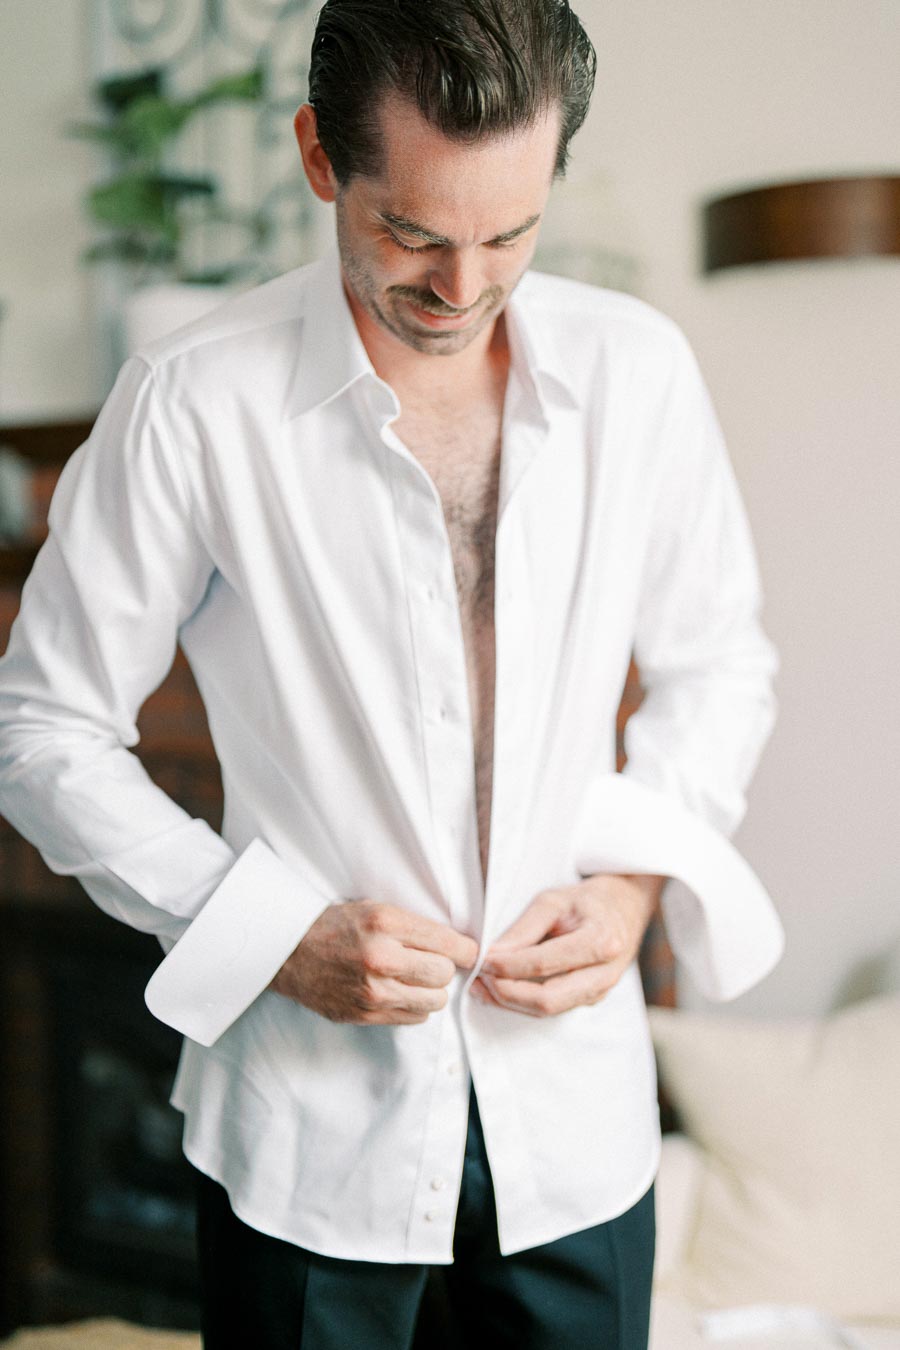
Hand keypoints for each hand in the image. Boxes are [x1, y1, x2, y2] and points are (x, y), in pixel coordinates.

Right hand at [270, 900, 478, 1024]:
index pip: (449, 943)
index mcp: (385, 923)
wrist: (289, 953)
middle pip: (444, 974)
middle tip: (430, 961)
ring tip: (414, 979)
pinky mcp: (366, 1014)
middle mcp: (380, 958)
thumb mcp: (375, 909)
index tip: (467, 951)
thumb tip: (459, 947)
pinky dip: (414, 1006)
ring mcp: (373, 991)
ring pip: (434, 1001)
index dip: (466, 949)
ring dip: (430, 990)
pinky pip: (414, 1017)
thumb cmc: (336, 926)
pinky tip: (399, 992)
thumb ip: (414, 927)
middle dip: (443, 968)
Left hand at [471, 874, 664, 1016]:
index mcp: (601, 941)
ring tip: (481, 987)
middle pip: (547, 999)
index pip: (544, 963)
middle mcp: (605, 973)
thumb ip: (523, 929)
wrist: (626, 908)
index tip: (481, 960)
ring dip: (511, 1002)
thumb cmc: (587, 901)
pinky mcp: (591, 999)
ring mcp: (601, 991)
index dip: (507, 966)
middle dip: (507, 993)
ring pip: (549, 1010)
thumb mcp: (554, 900)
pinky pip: (553, 1008)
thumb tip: (492, 955)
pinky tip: (501, 990)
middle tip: (477, 980)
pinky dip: (523, 1003)